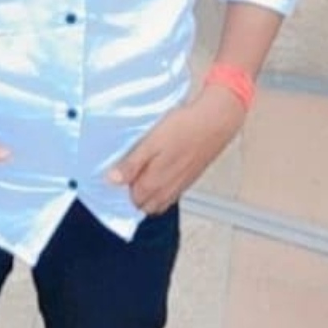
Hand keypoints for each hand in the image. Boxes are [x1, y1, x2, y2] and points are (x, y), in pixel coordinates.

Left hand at [108, 86, 247, 215]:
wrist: (215, 122)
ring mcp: (179, 187)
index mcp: (153, 183)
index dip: (120, 190)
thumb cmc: (184, 129)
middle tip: (127, 173)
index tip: (115, 175)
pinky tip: (159, 171)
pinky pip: (170, 194)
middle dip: (132, 195)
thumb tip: (112, 180)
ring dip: (147, 193)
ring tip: (141, 172)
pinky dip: (160, 189)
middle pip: (143, 205)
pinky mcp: (188, 180)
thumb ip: (131, 165)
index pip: (129, 202)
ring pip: (157, 202)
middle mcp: (166, 191)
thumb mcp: (150, 143)